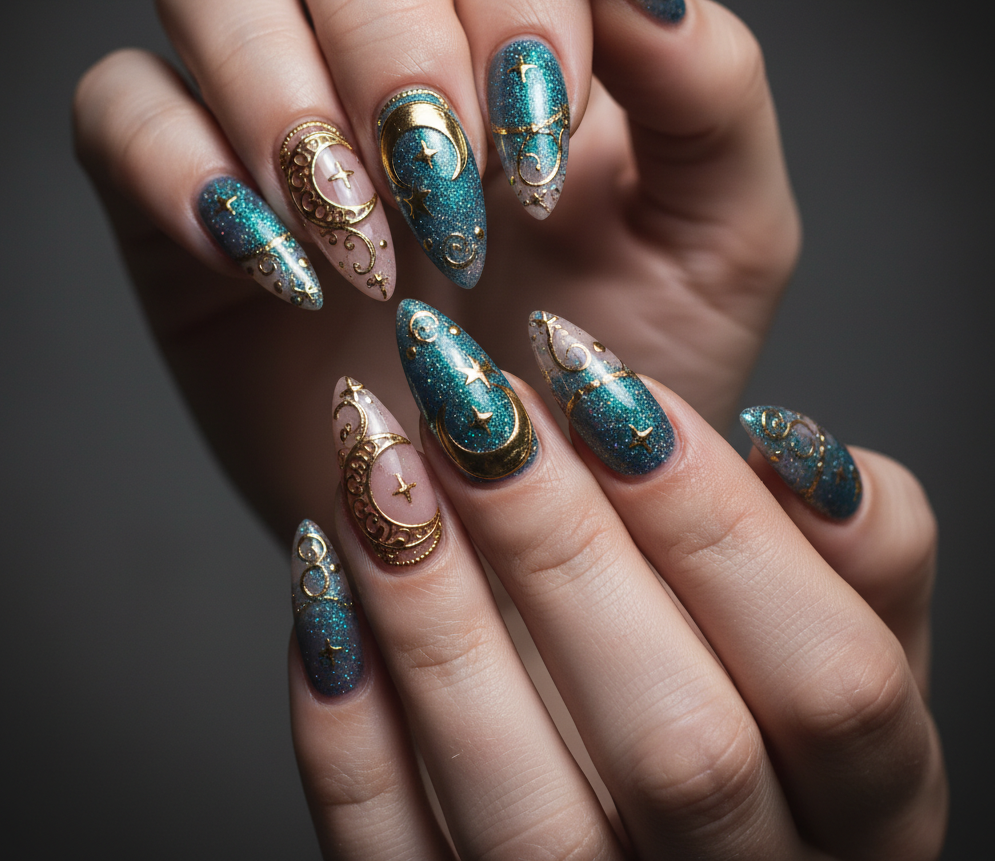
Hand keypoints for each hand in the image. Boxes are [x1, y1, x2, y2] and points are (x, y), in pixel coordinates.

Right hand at [72, 0, 797, 544]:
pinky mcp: (179, 190)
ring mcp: (273, 102)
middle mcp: (390, 33)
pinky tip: (270, 267)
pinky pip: (119, 104)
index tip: (536, 148)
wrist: (514, 499)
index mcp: (524, 16)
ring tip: (354, 238)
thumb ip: (708, 84)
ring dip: (278, 89)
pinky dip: (176, 166)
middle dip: (388, 32)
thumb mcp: (717, 235)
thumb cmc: (620, 365)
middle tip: (439, 190)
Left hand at [288, 303, 946, 858]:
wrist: (675, 811)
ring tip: (376, 464)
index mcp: (869, 812)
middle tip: (471, 399)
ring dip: (434, 616)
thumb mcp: (855, 626)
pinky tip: (325, 575)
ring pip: (524, 816)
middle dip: (561, 547)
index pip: (834, 679)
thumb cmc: (765, 686)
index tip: (597, 377)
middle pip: (681, 749)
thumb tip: (799, 446)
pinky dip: (346, 724)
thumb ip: (864, 550)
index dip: (718, 517)